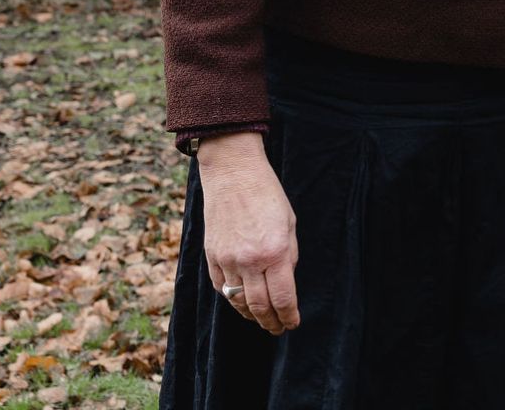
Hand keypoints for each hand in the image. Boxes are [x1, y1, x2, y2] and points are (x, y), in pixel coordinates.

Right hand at [195, 132, 300, 333]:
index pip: (282, 297)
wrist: (233, 175)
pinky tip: (241, 302)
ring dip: (251, 315)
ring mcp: (226, 260)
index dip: (288, 316)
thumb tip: (285, 282)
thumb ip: (288, 255)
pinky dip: (232, 299)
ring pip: (237, 301)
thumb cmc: (267, 195)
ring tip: (262, 320)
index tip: (293, 323)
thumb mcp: (290, 224)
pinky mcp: (211, 256)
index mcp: (274, 252)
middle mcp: (248, 261)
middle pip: (258, 306)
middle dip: (270, 322)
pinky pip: (221, 287)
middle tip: (278, 329)